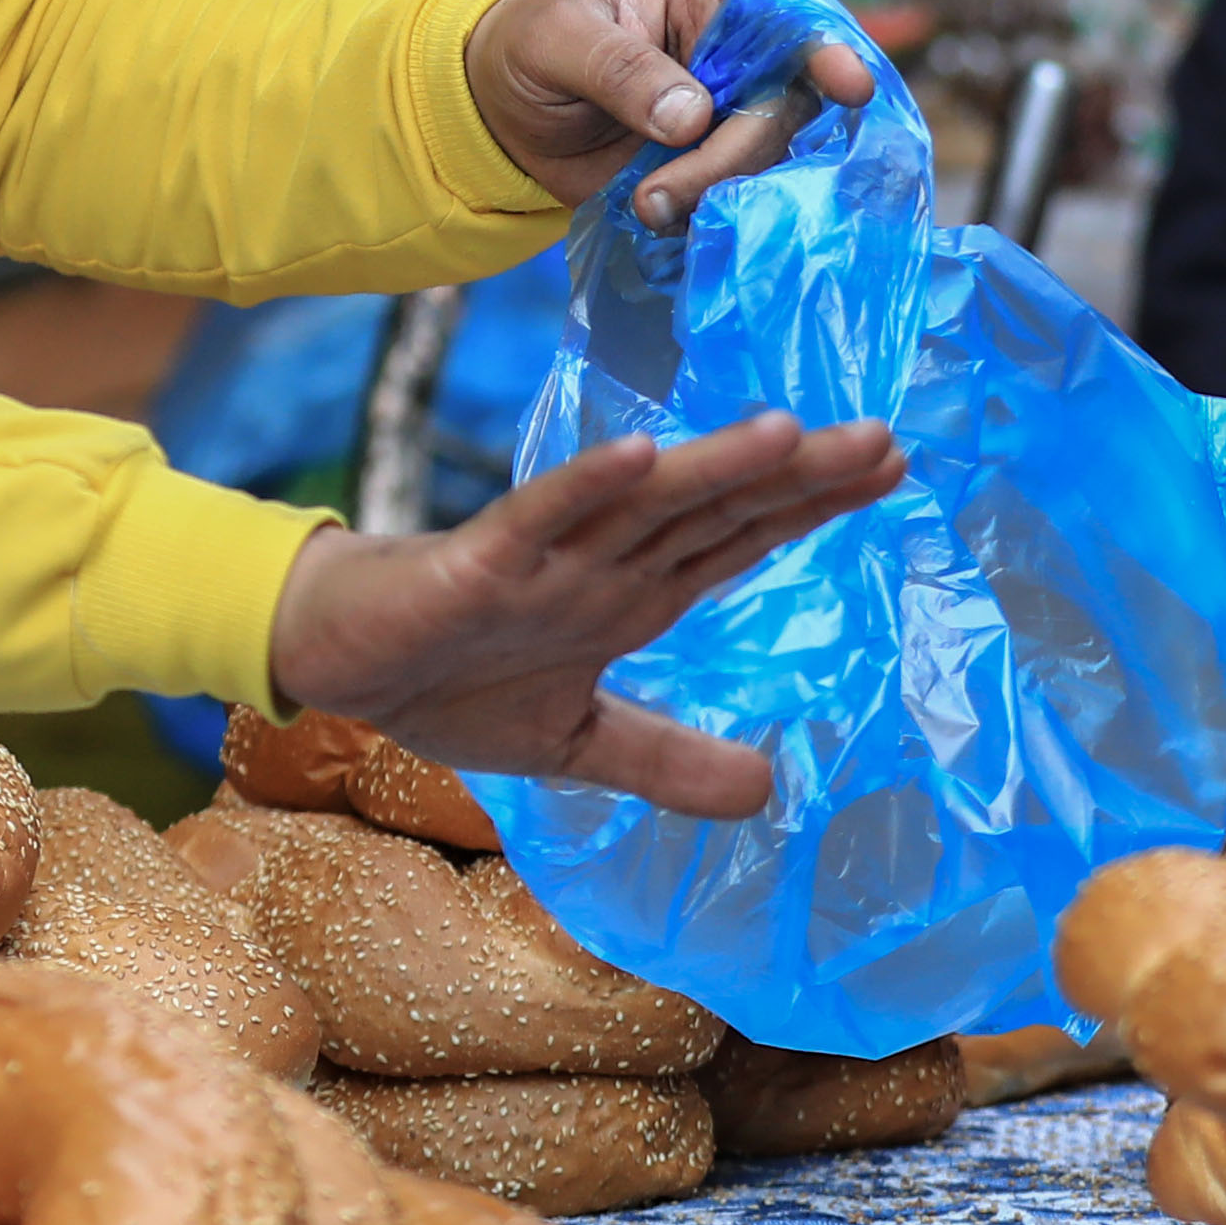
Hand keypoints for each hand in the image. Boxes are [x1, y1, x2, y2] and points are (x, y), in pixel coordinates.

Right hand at [263, 409, 901, 812]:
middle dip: (796, 477)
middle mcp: (604, 564)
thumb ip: (668, 758)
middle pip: (714, 510)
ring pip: (644, 504)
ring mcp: (546, 559)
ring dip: (712, 467)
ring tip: (788, 433)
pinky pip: (540, 519)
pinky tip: (639, 454)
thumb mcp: (578, 742)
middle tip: (882, 439)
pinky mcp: (479, 565)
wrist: (337, 663)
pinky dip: (588, 486)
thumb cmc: (452, 681)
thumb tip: (767, 791)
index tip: (888, 467)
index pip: (738, 540)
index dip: (810, 505)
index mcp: (632, 596)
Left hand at [460, 0, 876, 232]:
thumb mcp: (561, 40)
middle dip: (732, 158)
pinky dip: (705, 219)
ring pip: (766, 162)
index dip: (824, 48)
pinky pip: (737, 199)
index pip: (788, 15)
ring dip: (713, 195)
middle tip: (656, 196)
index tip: (849, 85)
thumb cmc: (535, 44)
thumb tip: (692, 116)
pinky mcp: (714, 170)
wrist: (506, 109)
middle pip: (786, 107)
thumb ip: (622, 69)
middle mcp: (741, 56)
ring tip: (643, 207)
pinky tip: (658, 222)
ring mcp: (733, 118)